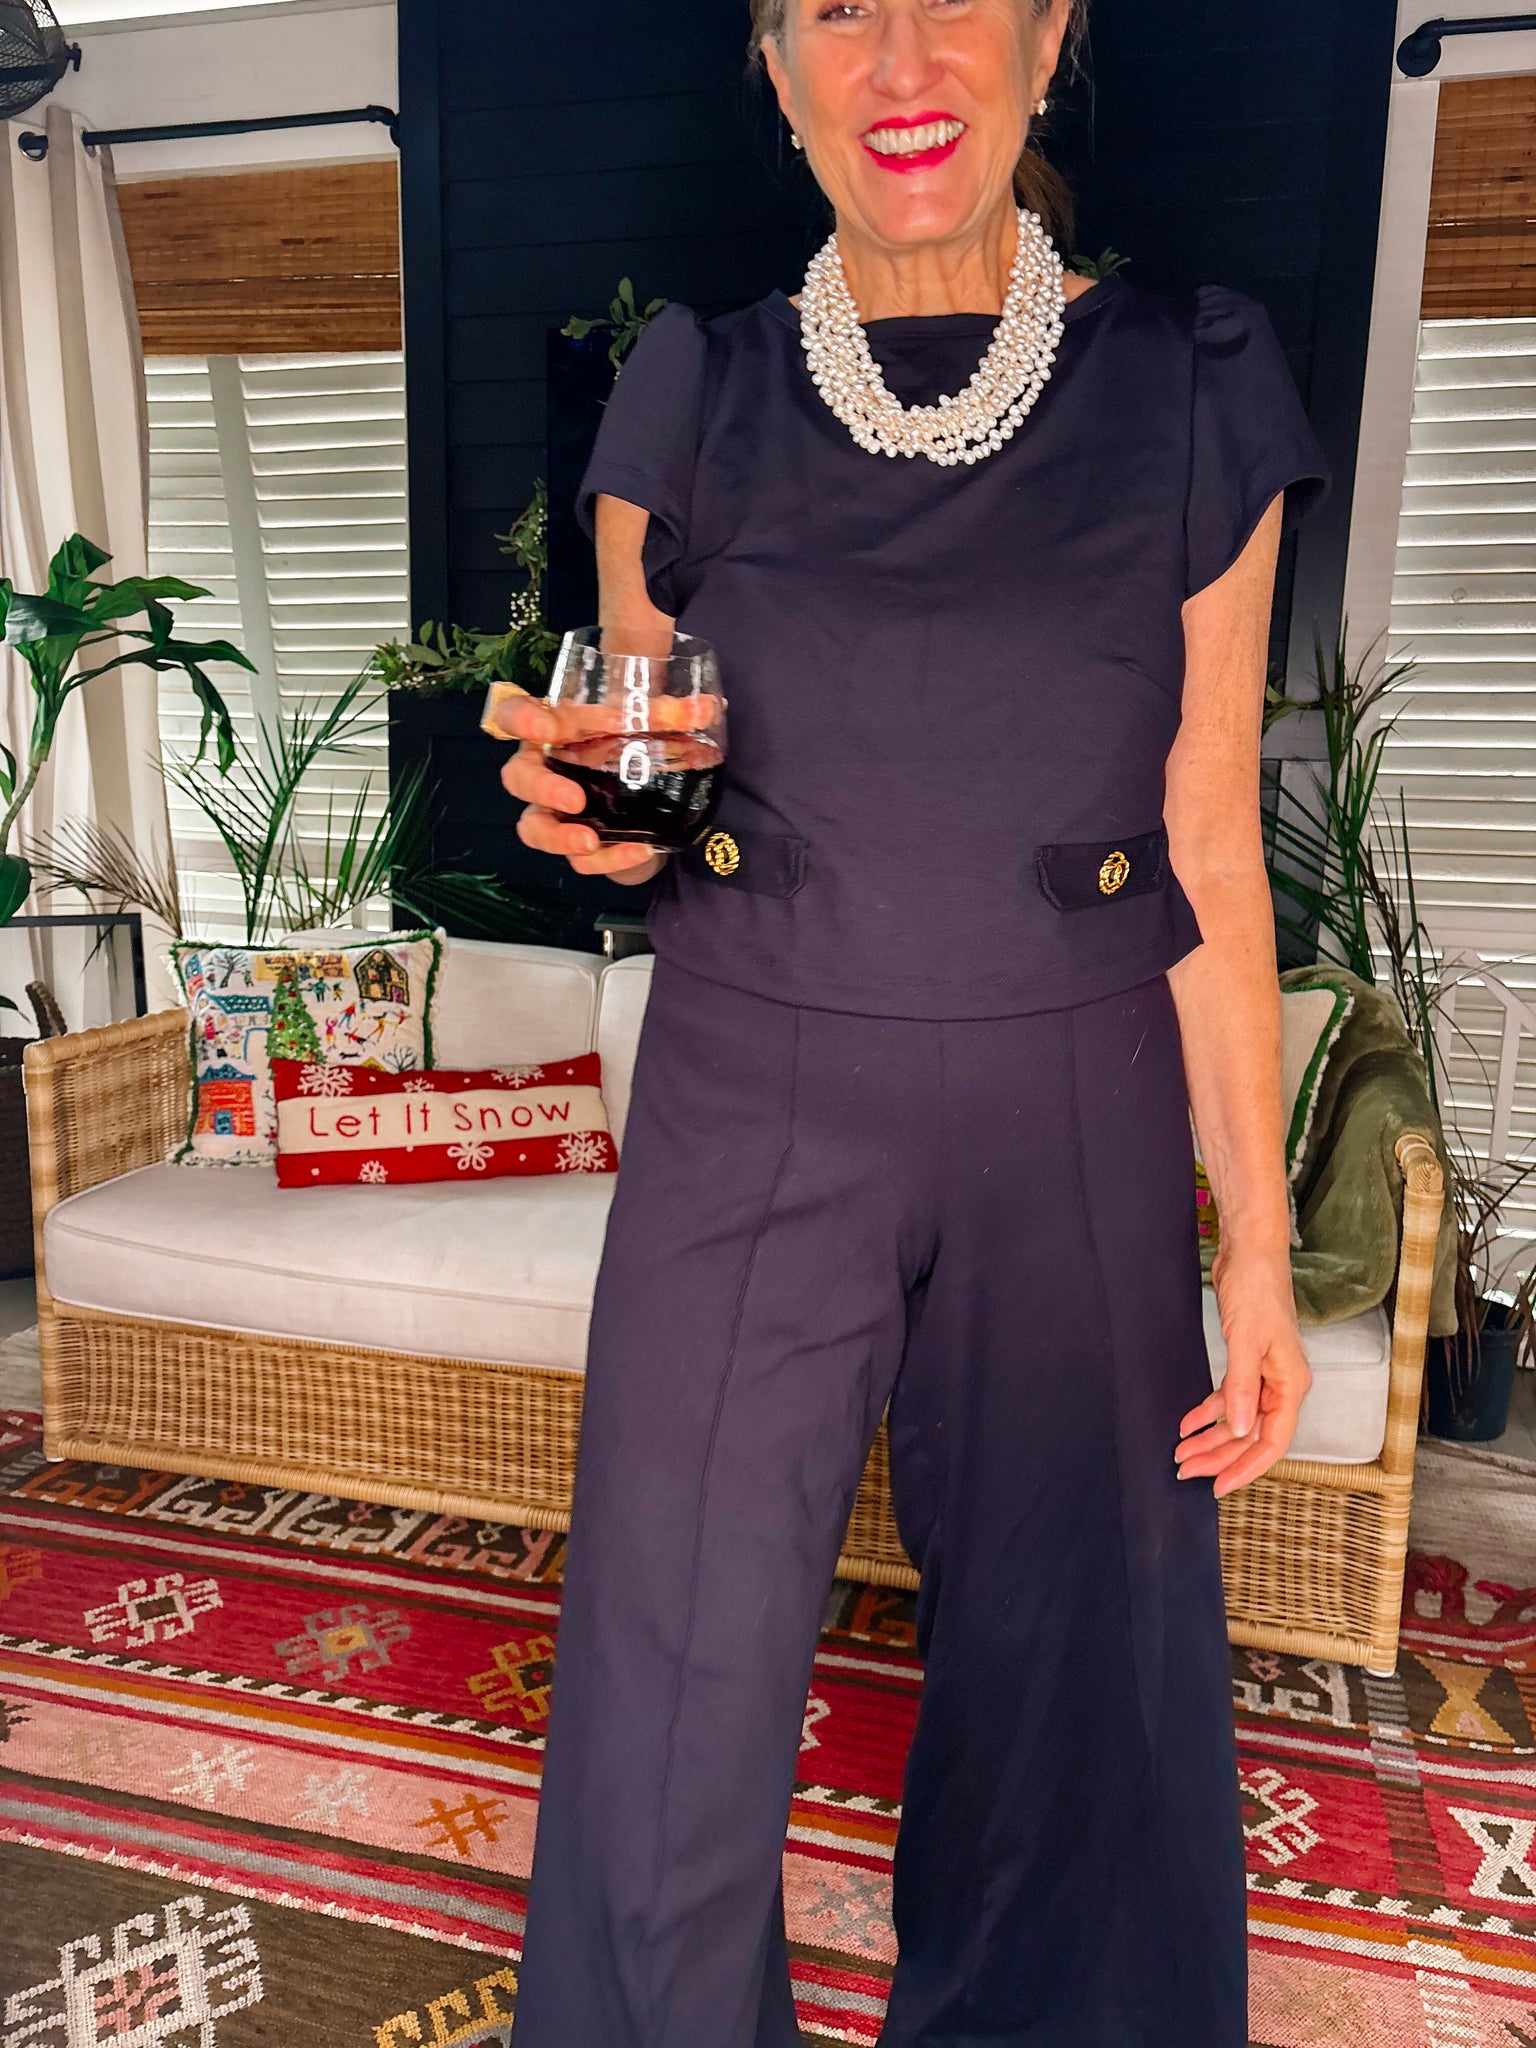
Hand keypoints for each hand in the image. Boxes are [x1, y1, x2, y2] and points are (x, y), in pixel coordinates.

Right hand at [487, 685, 667, 882]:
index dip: (520, 720)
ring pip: (534, 829)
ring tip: (589, 841)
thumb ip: (673, 714)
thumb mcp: (648, 723)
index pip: (513, 715)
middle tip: (575, 799)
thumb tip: (711, 707)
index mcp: (552, 732)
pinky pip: (581, 860)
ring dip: (557, 838)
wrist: (645, 789)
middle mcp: (544, 771)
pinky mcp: (579, 847)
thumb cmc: (629, 742)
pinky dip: (609, 859)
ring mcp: (556, 813)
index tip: (546, 728)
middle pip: (518, 778)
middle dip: (541, 789)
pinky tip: (638, 850)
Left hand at [1175, 1247, 1310, 1497]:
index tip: (1218, 1486)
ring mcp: (1265, 1377)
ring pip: (1238, 1421)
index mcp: (1291, 1385)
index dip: (1245, 1468)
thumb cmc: (1257, 1290)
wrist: (1250, 1255)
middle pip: (1252, 1436)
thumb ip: (1242, 1387)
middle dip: (1219, 1456)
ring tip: (1181, 1454)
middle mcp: (1282, 1386)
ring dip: (1210, 1438)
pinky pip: (1229, 1399)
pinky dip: (1207, 1412)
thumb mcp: (1246, 1340)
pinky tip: (1187, 1423)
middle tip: (1185, 1471)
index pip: (1272, 1441)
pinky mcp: (1248, 1364)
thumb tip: (1240, 1430)